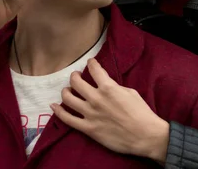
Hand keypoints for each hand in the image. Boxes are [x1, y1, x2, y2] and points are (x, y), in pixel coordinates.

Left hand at [50, 58, 169, 163]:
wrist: (144, 135)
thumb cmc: (141, 113)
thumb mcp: (130, 92)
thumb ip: (114, 87)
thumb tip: (106, 86)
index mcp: (108, 88)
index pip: (94, 70)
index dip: (91, 63)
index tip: (90, 62)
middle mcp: (96, 99)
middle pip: (76, 82)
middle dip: (75, 76)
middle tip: (76, 76)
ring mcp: (90, 114)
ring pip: (68, 98)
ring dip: (66, 91)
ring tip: (67, 90)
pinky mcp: (88, 128)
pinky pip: (67, 119)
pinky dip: (58, 112)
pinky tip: (53, 106)